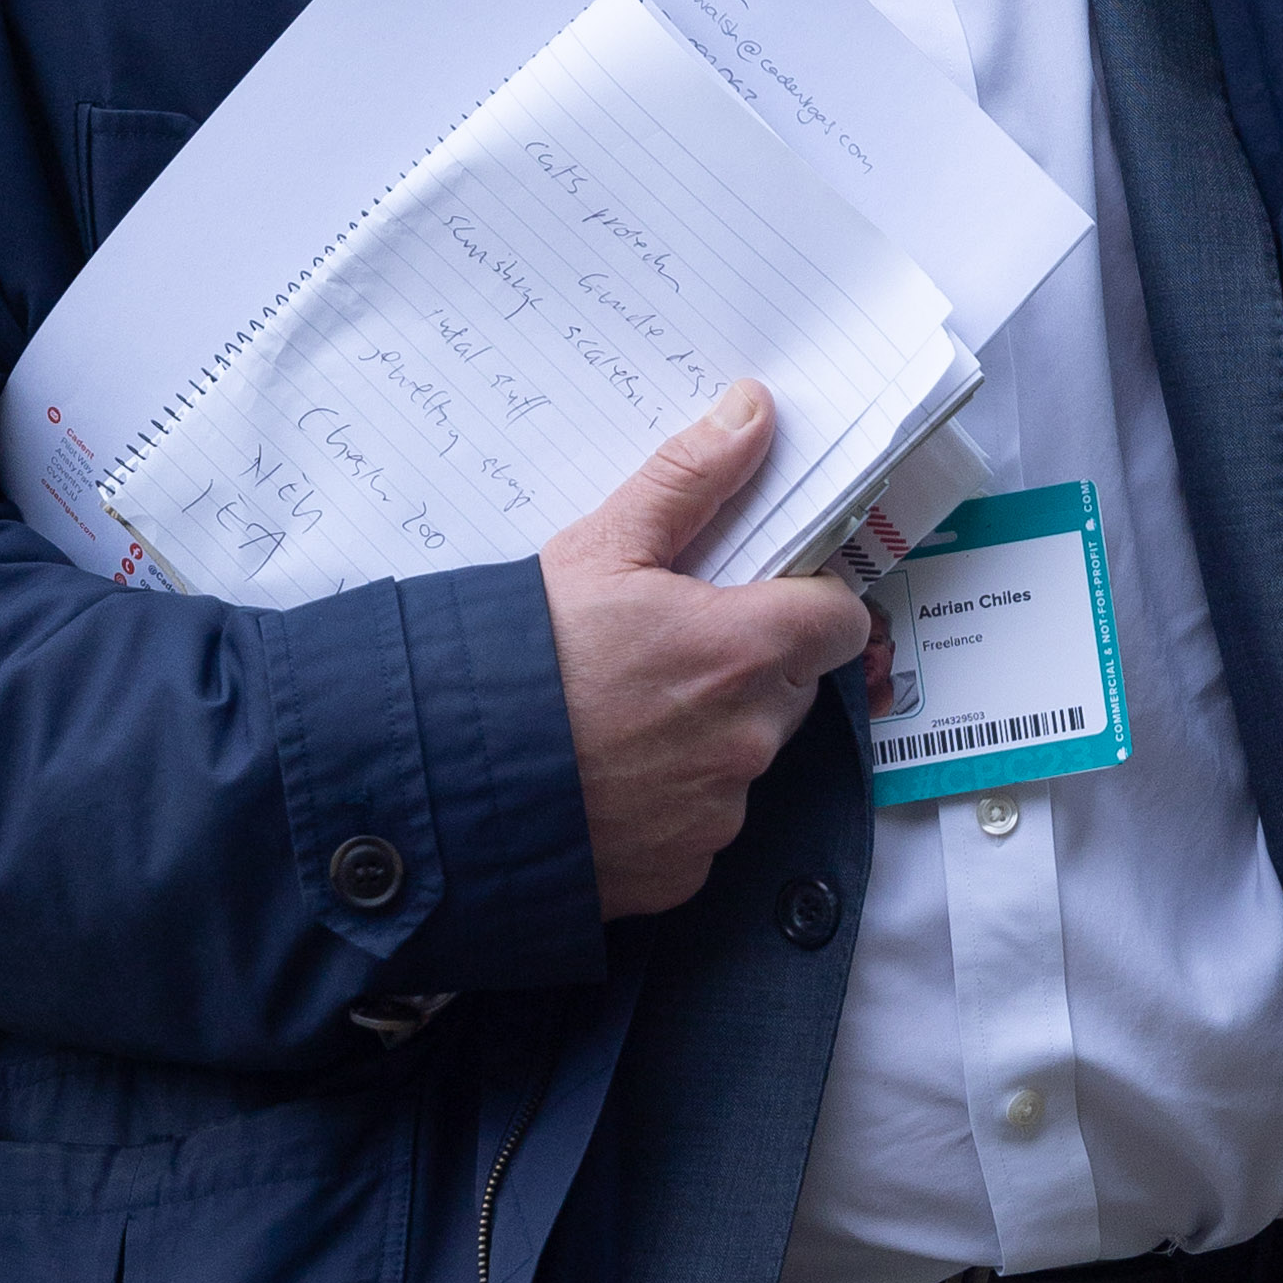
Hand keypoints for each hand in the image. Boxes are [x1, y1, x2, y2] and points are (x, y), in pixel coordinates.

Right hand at [540, 383, 871, 919]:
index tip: (759, 595)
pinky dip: (669, 802)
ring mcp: (718, 811)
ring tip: (621, 717)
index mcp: (743, 649)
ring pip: (743, 758)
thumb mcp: (599, 548)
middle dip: (746, 666)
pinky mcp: (684, 869)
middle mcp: (747, 737)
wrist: (444, 781)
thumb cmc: (520, 658)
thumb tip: (753, 414)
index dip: (805, 601)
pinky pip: (701, 824)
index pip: (838, 620)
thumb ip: (689, 479)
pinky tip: (610, 777)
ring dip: (706, 736)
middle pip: (790, 688)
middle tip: (664, 652)